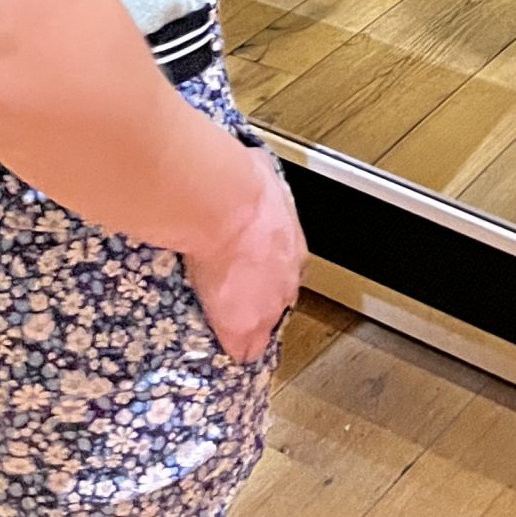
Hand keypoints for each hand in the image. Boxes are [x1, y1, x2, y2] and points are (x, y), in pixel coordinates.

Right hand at [185, 148, 305, 360]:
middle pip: (277, 302)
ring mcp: (265, 307)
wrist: (225, 207)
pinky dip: (231, 347)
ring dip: (246, 325)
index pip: (286, 271)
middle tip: (235, 295)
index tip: (253, 273)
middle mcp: (285, 279)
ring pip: (262, 327)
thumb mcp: (260, 175)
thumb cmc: (241, 185)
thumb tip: (250, 167)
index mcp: (292, 247)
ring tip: (225, 323)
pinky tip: (222, 349)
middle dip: (259, 300)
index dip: (267, 274)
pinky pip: (240, 348)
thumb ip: (258, 183)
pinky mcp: (239, 325)